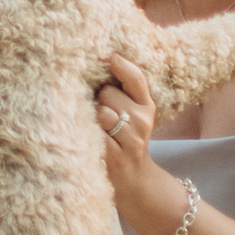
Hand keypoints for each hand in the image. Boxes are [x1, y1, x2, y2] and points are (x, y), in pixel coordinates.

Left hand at [91, 49, 174, 229]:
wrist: (135, 180)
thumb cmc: (125, 138)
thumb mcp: (132, 112)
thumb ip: (121, 89)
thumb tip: (97, 58)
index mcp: (147, 105)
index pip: (136, 77)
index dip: (120, 63)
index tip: (105, 54)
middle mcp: (143, 121)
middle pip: (108, 93)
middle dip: (98, 98)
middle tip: (99, 113)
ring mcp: (132, 140)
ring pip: (101, 112)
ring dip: (91, 117)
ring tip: (96, 128)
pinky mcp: (116, 156)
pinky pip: (95, 133)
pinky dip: (87, 133)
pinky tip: (89, 138)